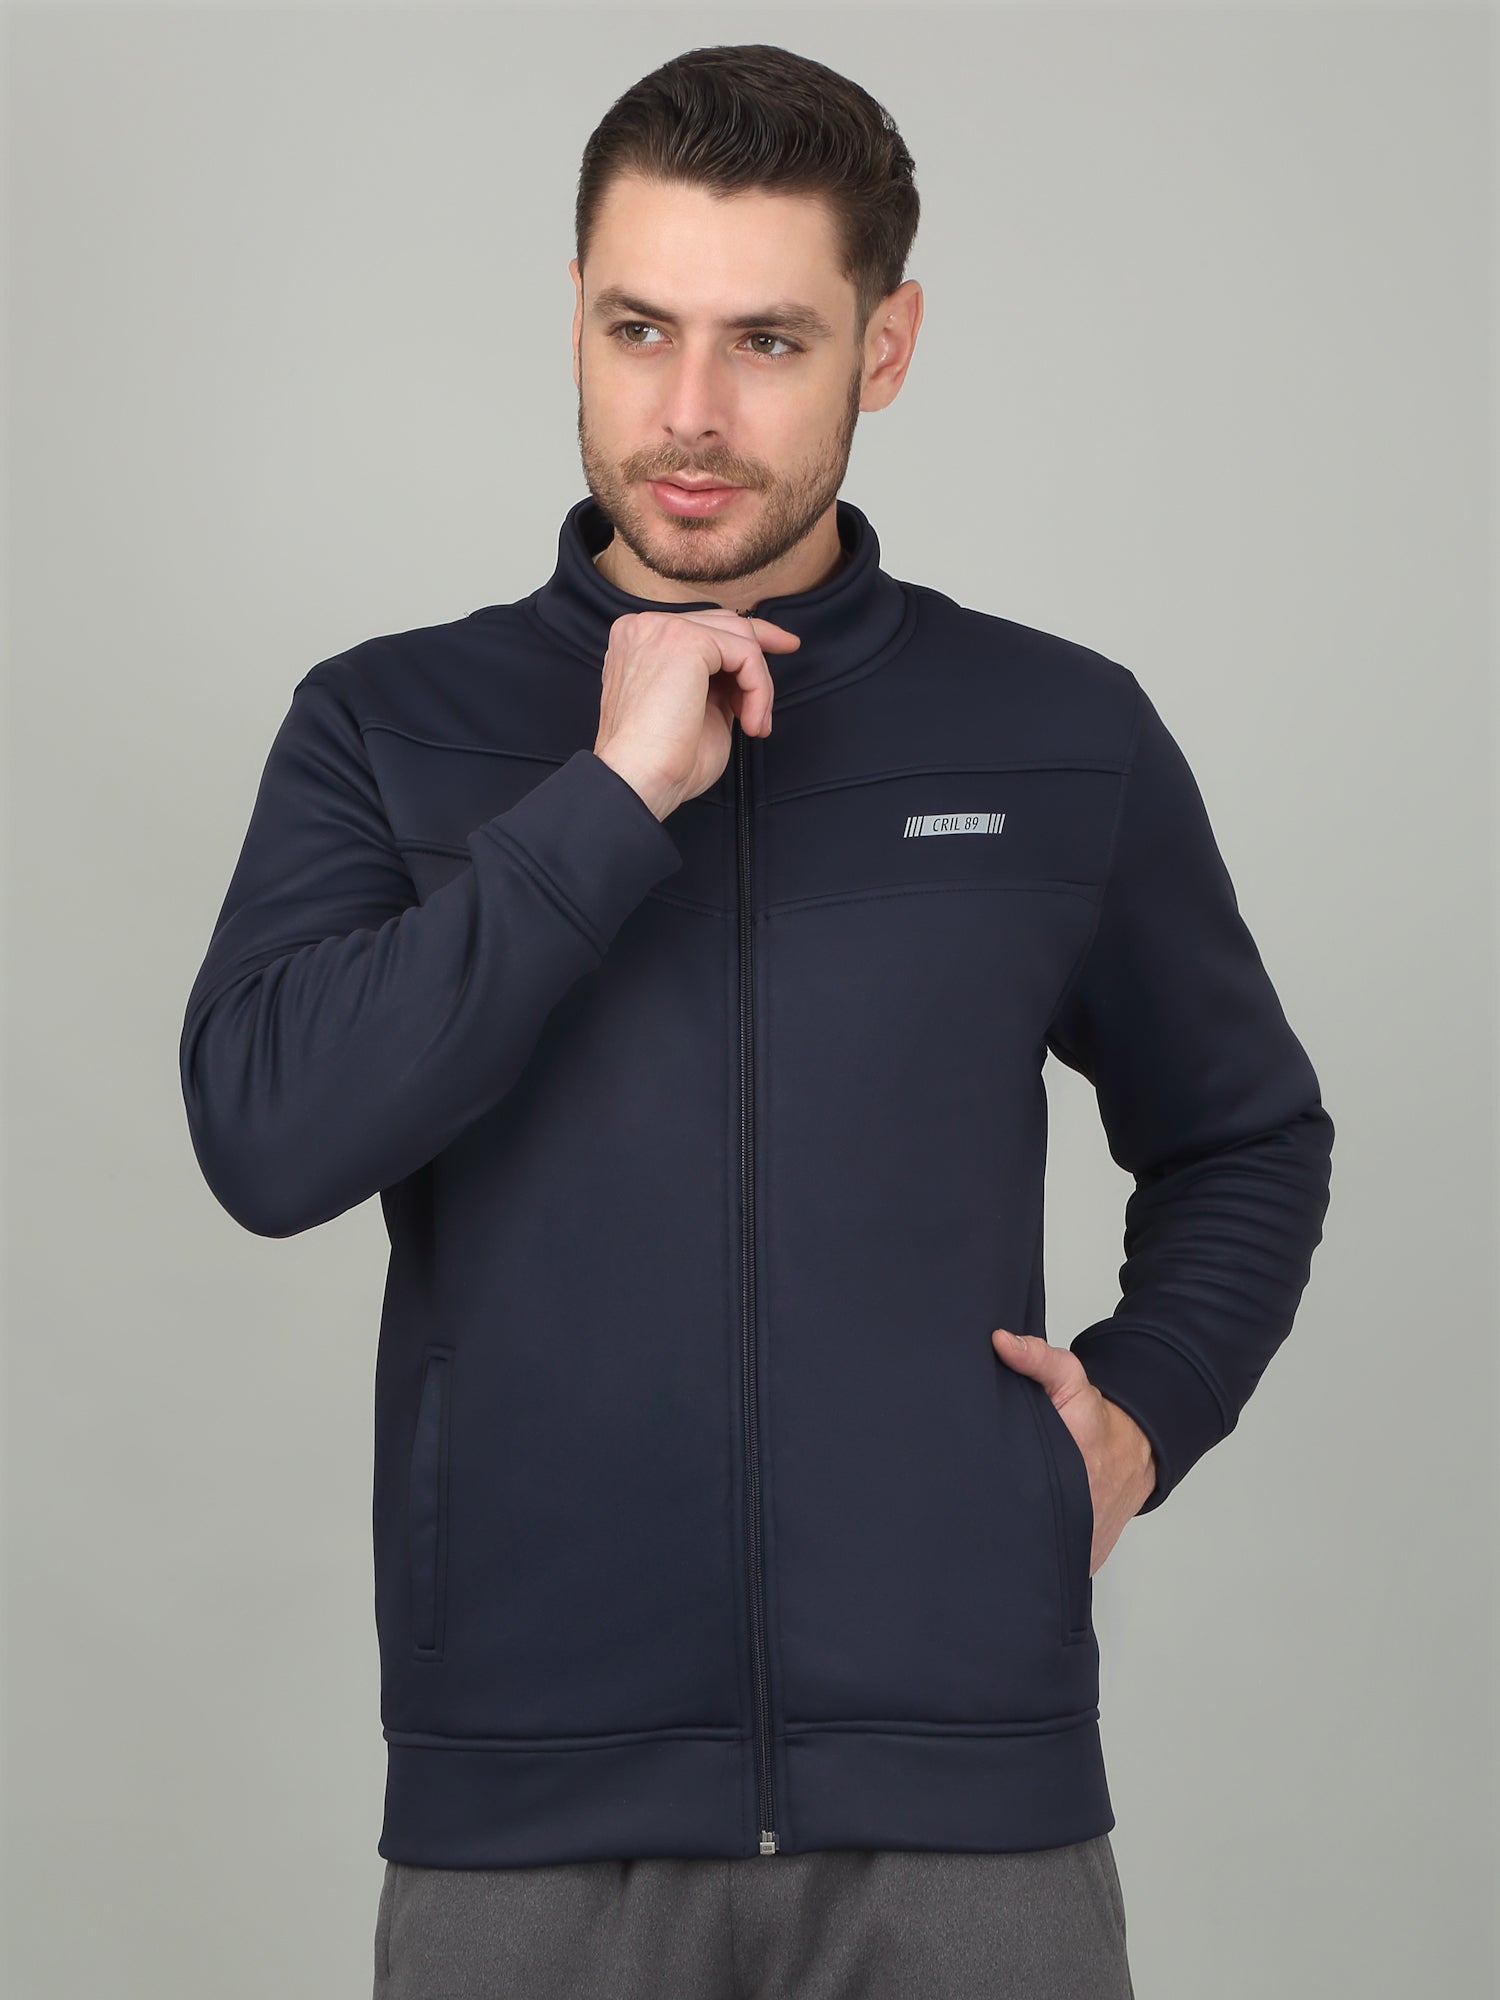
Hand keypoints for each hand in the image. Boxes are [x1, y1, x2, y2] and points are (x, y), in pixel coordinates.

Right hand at [593, 607, 801, 819]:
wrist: (638, 781)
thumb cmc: (662, 762)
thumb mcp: (695, 710)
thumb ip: (713, 683)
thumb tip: (742, 675)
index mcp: (641, 643)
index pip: (702, 628)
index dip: (742, 641)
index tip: (779, 647)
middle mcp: (645, 627)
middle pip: (722, 622)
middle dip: (761, 646)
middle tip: (787, 659)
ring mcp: (663, 629)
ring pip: (739, 638)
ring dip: (758, 685)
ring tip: (754, 725)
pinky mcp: (686, 640)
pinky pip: (745, 654)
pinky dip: (758, 690)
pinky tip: (751, 723)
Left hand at [990, 1327, 1156, 1573]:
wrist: (1138, 1452)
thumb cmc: (1096, 1419)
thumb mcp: (1070, 1378)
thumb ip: (1037, 1359)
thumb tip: (1000, 1343)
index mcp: (1071, 1469)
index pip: (1014, 1493)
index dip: (986, 1489)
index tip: (968, 1480)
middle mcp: (1079, 1515)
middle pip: (1018, 1529)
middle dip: (992, 1516)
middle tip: (967, 1501)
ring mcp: (1082, 1544)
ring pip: (1033, 1554)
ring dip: (1013, 1540)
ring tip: (990, 1520)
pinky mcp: (1085, 1562)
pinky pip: (1050, 1568)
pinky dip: (1034, 1557)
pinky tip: (1014, 1539)